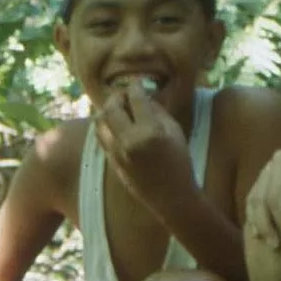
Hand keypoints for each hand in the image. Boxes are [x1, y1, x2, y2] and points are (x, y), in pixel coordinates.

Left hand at [94, 80, 194, 216]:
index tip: (137, 83)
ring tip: (117, 108)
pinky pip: (101, 137)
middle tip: (124, 94)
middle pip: (112, 108)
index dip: (135, 87)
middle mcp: (129, 141)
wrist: (172, 197)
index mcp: (149, 132)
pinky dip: (105, 126)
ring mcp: (117, 152)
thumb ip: (158, 112)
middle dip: (117, 96)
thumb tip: (144, 97)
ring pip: (100, 122)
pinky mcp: (111, 161)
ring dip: (106, 111)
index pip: (136, 99)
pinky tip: (114, 125)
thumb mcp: (175, 132)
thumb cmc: (180, 163)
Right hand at [245, 140, 280, 247]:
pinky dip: (254, 219)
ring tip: (274, 246)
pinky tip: (261, 237)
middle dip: (272, 223)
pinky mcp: (262, 179)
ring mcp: (268, 169)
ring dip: (261, 224)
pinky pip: (252, 200)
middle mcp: (279, 160)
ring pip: (255, 199)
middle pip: (267, 195)